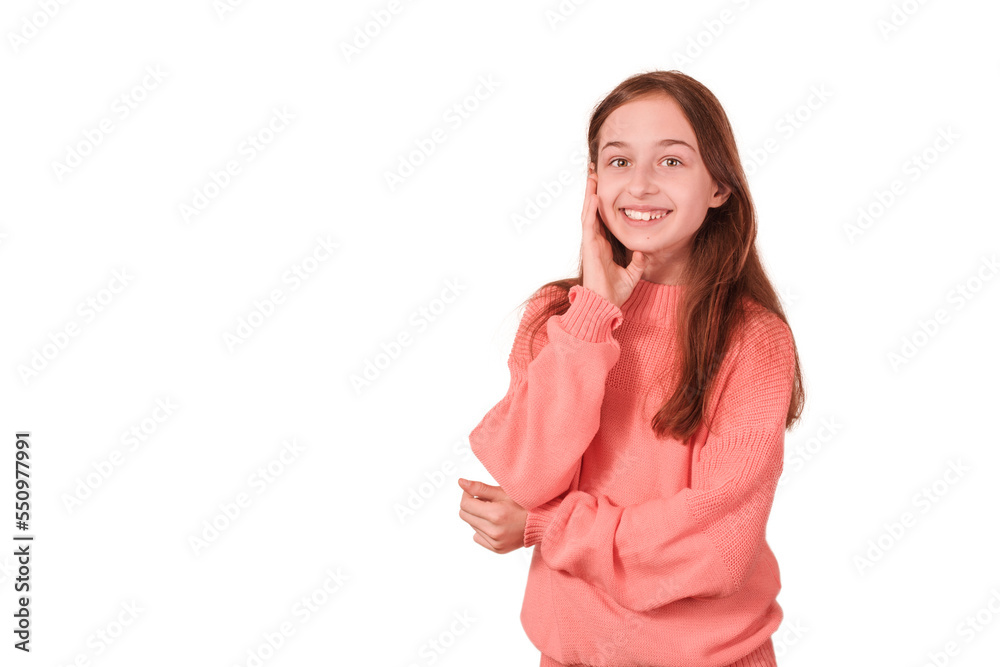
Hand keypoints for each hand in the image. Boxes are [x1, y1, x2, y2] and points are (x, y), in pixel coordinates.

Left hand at [457, 478, 526, 553]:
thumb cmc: (525, 503)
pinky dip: (483, 529)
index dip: (467, 495)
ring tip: (495, 512)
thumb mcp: (503, 492)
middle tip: (485, 501)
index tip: (474, 492)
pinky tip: (496, 524)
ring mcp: (496, 542)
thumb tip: (460, 482)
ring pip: (472, 525)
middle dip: (471, 506)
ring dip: (478, 517)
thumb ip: (480, 488)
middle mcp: (494, 531)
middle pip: (465, 516)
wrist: (542, 522)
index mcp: (495, 514)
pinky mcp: (497, 549)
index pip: (465, 504)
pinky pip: (478, 537)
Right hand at [581, 163, 647, 308]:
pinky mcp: (589, 246)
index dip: (601, 202)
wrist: (605, 304)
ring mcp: (591, 242)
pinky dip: (591, 208)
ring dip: (589, 193)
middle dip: (593, 190)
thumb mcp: (632, 274)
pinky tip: (594, 195)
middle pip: (592, 210)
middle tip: (594, 172)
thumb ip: (637, 263)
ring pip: (588, 212)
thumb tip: (642, 252)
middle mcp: (595, 240)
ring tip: (591, 176)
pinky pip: (589, 223)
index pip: (602, 218)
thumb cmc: (614, 292)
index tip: (604, 186)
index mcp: (603, 245)